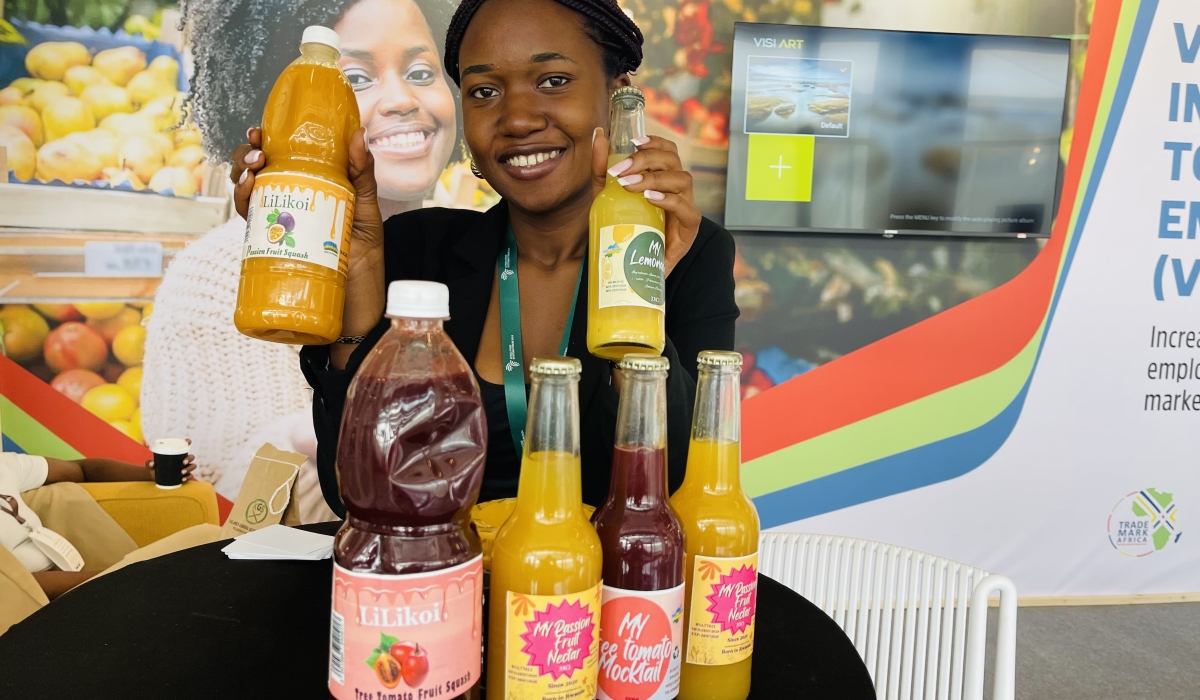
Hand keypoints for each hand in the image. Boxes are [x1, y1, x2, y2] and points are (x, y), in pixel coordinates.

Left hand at [144, 438, 196, 482]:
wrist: (154, 477)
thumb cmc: (154, 467)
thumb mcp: (150, 464)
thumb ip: (150, 463)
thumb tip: (152, 463)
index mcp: (177, 454)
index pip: (185, 446)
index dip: (188, 442)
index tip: (188, 441)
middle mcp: (183, 460)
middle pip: (191, 457)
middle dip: (189, 459)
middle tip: (182, 463)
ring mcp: (185, 468)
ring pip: (192, 466)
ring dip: (189, 468)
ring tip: (182, 472)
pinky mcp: (184, 476)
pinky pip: (190, 476)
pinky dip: (188, 477)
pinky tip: (183, 479)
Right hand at [231, 127, 385, 251]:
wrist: (360, 287)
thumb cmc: (364, 246)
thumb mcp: (366, 202)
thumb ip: (362, 171)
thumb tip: (357, 135)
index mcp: (309, 180)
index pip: (279, 153)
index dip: (263, 140)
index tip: (259, 131)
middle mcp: (289, 196)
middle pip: (255, 168)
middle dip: (246, 154)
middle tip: (257, 153)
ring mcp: (279, 216)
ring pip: (246, 189)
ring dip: (240, 173)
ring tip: (252, 170)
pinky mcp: (273, 239)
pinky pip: (250, 216)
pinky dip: (243, 200)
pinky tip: (249, 188)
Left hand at [592, 129, 699, 276]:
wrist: (633, 267)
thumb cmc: (625, 228)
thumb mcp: (608, 197)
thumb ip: (602, 170)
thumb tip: (598, 136)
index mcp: (663, 178)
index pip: (668, 150)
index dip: (655, 141)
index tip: (634, 141)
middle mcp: (678, 189)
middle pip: (673, 161)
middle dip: (646, 160)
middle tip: (620, 170)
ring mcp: (686, 207)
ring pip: (683, 180)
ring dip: (655, 178)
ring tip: (631, 186)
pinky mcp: (689, 229)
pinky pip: (687, 209)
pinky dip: (669, 200)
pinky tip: (650, 198)